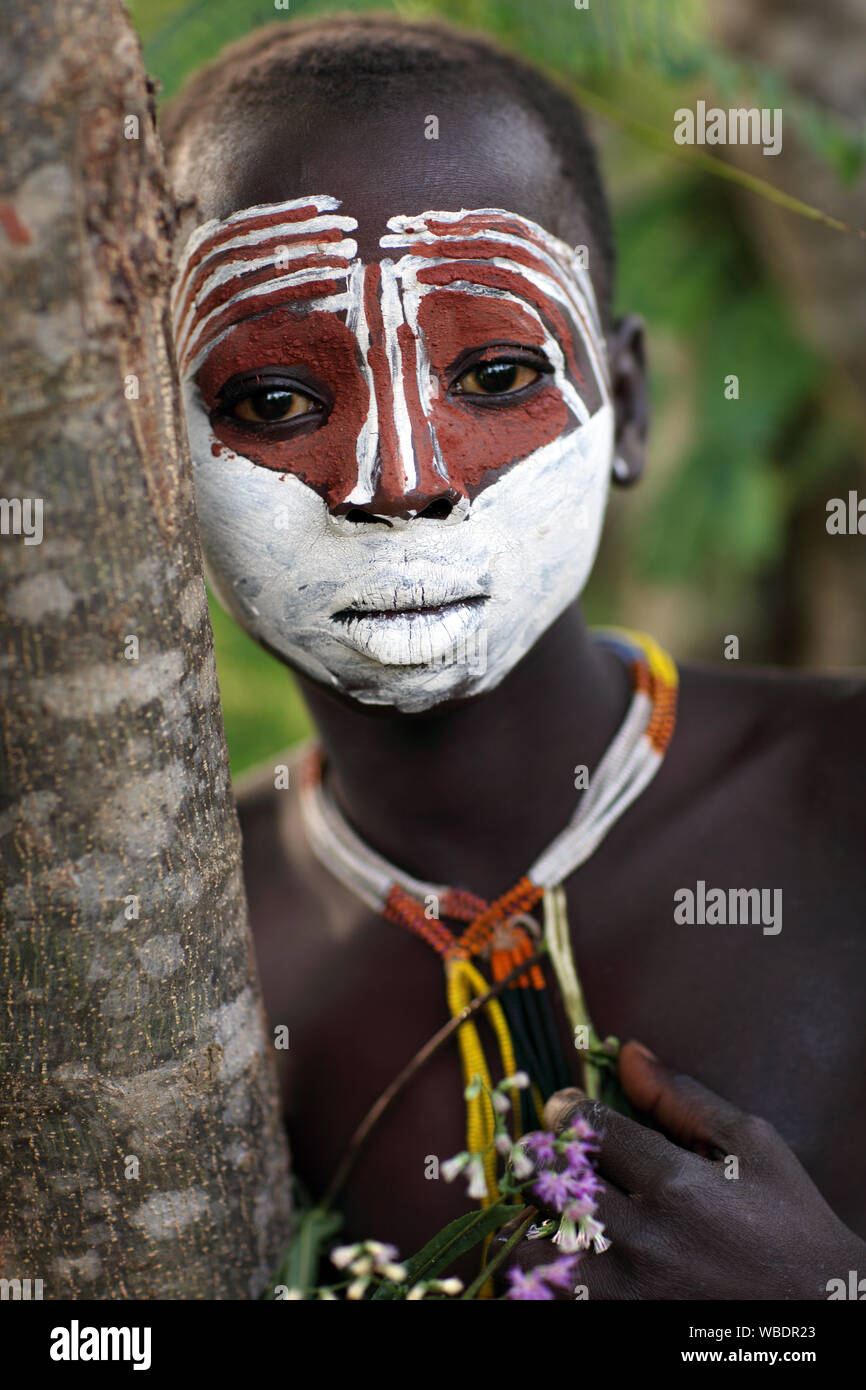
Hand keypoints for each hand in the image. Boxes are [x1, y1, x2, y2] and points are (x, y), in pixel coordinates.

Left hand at [503, 1042, 864, 1299]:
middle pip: (552, 1180)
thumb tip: (629, 1054)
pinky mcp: (624, 1324)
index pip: (587, 1127)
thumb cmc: (791, 1225)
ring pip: (541, 1243)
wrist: (823, 1314)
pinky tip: (572, 1253)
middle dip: (545, 1159)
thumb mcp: (753, 1147)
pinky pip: (556, 1293)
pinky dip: (550, 1269)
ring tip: (561, 1211)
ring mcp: (629, 1289)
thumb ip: (683, 1099)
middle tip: (557, 1157)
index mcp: (674, 1183)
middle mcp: (644, 1236)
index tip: (566, 1110)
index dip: (566, 1110)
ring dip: (541, 1220)